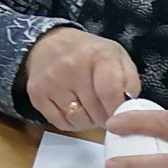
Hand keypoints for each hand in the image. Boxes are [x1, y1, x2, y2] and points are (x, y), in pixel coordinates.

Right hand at [21, 26, 140, 132]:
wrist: (48, 43)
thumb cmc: (89, 54)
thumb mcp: (117, 57)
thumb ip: (130, 82)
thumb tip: (129, 109)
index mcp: (98, 55)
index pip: (110, 93)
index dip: (118, 111)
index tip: (120, 114)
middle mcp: (72, 66)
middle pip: (97, 112)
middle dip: (105, 117)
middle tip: (104, 109)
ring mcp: (51, 81)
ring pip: (80, 121)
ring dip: (89, 121)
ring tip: (89, 108)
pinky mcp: (36, 93)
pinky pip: (61, 123)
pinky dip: (71, 122)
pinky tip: (73, 109)